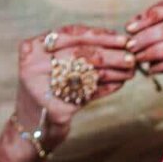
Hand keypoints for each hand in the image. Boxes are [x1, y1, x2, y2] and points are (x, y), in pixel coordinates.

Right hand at [10, 25, 133, 153]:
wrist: (30, 127)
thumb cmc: (47, 89)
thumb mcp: (53, 65)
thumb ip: (76, 50)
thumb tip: (119, 41)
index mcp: (32, 48)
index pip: (70, 34)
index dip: (99, 35)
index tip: (121, 38)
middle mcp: (33, 65)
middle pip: (80, 53)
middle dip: (110, 54)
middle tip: (132, 56)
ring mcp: (42, 88)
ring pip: (86, 73)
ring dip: (113, 71)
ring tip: (131, 70)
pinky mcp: (55, 109)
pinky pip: (88, 95)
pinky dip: (106, 88)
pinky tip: (120, 84)